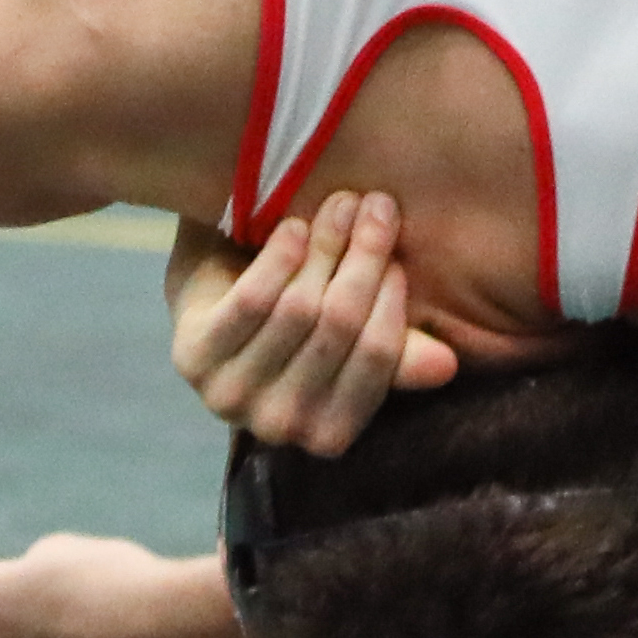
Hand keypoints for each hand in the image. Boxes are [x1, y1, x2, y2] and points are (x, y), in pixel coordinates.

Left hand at [167, 191, 458, 448]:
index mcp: (327, 432)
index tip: (400, 258)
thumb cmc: (303, 315)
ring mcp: (228, 395)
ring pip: (297, 310)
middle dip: (363, 259)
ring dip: (325, 247)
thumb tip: (446, 366)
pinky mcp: (191, 359)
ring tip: (341, 205)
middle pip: (337, 327)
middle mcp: (277, 426)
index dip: (392, 303)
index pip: (376, 359)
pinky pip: (250, 302)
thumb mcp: (354, 334)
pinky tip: (292, 227)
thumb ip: (397, 349)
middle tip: (378, 206)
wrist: (217, 293)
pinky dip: (278, 259)